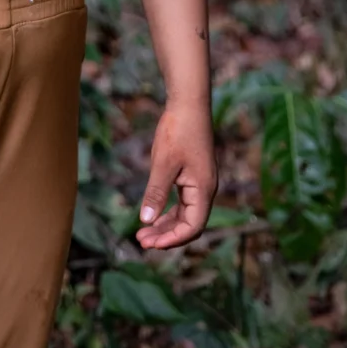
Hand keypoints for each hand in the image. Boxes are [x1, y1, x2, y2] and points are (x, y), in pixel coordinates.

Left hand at [137, 103, 216, 251]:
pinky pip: (182, 201)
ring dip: (165, 224)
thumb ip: (156, 193)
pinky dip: (168, 210)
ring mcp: (200, 182)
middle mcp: (205, 189)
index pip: (192, 226)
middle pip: (188, 223)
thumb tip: (146, 221)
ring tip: (142, 233)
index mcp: (203, 189)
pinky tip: (152, 214)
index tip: (150, 244)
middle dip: (166, 235)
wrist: (188, 103)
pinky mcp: (193, 174)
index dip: (172, 239)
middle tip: (141, 242)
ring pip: (184, 213)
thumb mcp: (163, 163)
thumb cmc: (178, 130)